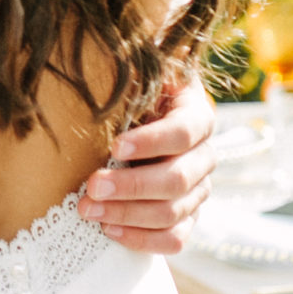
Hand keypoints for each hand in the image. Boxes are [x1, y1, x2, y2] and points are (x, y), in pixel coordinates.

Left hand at [77, 68, 214, 252]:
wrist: (136, 123)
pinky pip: (175, 239)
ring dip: (128, 215)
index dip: (152, 141)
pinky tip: (110, 230)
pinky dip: (142, 240)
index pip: (185, 131)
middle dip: (131, 186)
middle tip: (91, 187)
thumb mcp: (134, 77)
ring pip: (174, 212)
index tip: (115, 146)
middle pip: (178, 178)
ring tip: (88, 211)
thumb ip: (128, 68)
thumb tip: (105, 53)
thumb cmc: (130, 96)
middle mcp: (204, 155)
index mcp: (196, 114)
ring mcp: (198, 190)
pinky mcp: (187, 217)